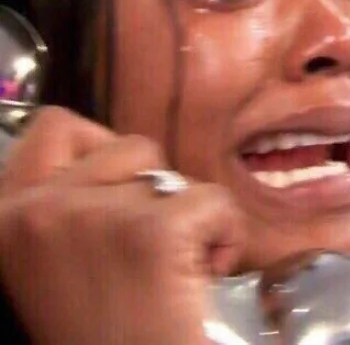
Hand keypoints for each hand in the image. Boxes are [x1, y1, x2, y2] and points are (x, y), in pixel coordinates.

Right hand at [0, 107, 243, 343]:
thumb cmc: (105, 328)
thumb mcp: (61, 257)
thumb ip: (76, 202)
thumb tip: (126, 169)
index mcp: (9, 215)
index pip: (55, 128)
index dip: (100, 147)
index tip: (120, 188)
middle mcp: (41, 208)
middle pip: (131, 145)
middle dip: (151, 185)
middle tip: (150, 237)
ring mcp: (97, 216)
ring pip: (173, 176)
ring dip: (184, 214)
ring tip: (175, 266)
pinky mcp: (156, 233)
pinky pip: (214, 201)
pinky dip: (226, 233)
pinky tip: (210, 271)